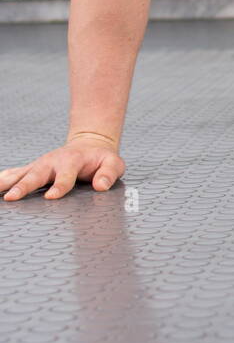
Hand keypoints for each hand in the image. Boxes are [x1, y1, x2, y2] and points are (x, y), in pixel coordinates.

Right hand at [0, 132, 125, 201]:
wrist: (90, 144)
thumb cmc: (101, 158)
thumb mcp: (113, 164)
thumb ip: (108, 174)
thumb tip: (100, 186)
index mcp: (72, 161)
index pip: (65, 176)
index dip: (59, 186)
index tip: (50, 197)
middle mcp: (53, 162)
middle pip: (37, 174)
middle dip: (24, 186)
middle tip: (12, 198)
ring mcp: (41, 164)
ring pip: (21, 173)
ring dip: (8, 182)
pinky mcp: (34, 168)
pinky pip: (16, 173)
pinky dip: (4, 178)